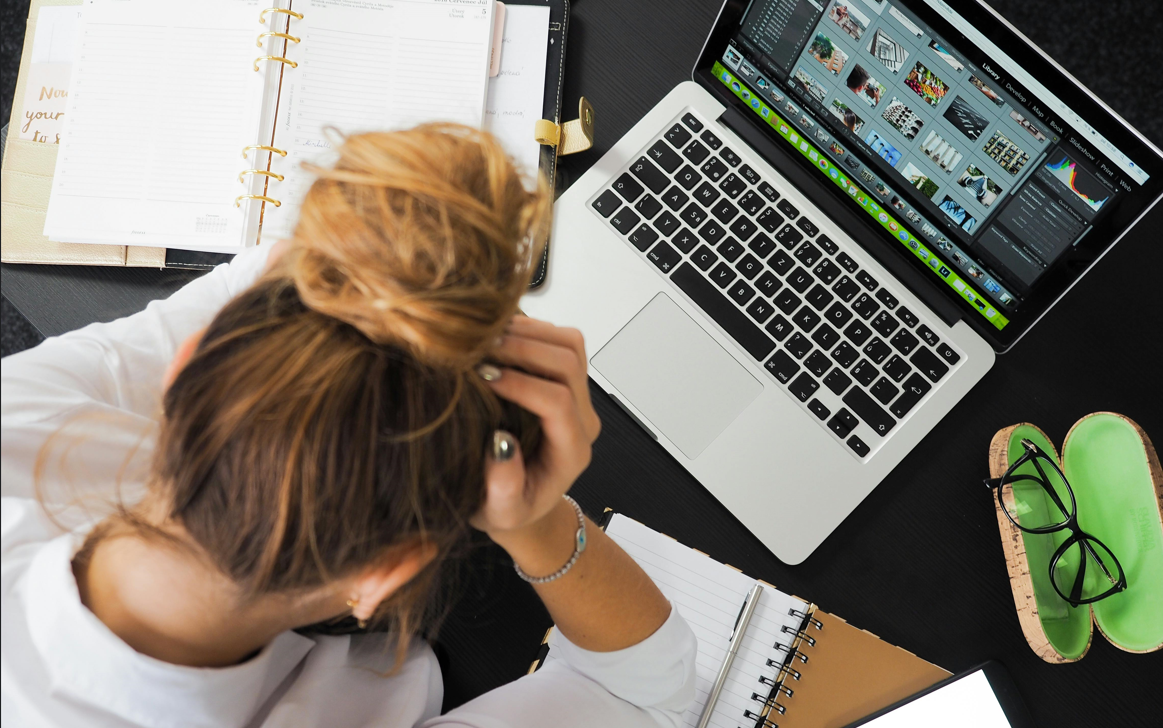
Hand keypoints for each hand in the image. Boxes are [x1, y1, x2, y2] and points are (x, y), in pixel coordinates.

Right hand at [471, 316, 600, 539]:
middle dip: (523, 349)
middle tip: (479, 350)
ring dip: (528, 333)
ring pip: (569, 344)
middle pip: (568, 363)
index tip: (483, 378)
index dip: (521, 384)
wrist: (521, 500)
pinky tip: (495, 336)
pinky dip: (529, 329)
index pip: (558, 402)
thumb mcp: (499, 512)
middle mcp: (582, 419)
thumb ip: (504, 487)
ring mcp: (578, 396)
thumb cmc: (508, 508)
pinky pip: (559, 340)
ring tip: (486, 338)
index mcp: (571, 451)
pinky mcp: (566, 379)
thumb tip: (500, 444)